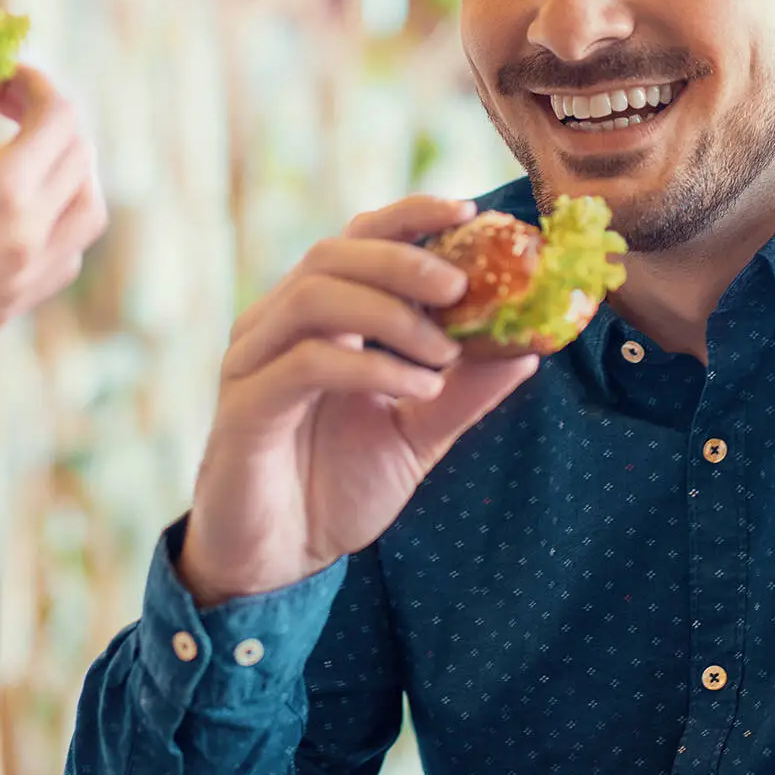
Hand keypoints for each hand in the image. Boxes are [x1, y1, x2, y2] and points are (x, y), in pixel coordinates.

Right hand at [0, 62, 105, 380]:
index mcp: (0, 190)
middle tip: (4, 102)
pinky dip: (60, 217)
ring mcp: (27, 278)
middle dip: (48, 117)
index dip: (36, 83)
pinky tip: (17, 205)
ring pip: (88, 209)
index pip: (59, 116)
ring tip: (23, 149)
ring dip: (69, 168)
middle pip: (78, 155)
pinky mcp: (14, 305)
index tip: (1, 75)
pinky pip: (68, 253)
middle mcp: (29, 236)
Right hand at [180, 196, 540, 604]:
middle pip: (332, 254)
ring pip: (315, 296)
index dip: (408, 217)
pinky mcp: (245, 407)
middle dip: (404, 260)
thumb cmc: (336, 488)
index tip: (469, 213)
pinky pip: (305, 363)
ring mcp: (253, 361)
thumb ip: (464, 391)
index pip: (356, 241)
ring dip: (391, 313)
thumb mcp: (418, 434)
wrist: (277, 561)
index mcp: (317, 320)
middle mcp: (277, 326)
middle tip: (462, 286)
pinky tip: (418, 389)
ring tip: (445, 352)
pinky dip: (371, 366)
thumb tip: (530, 348)